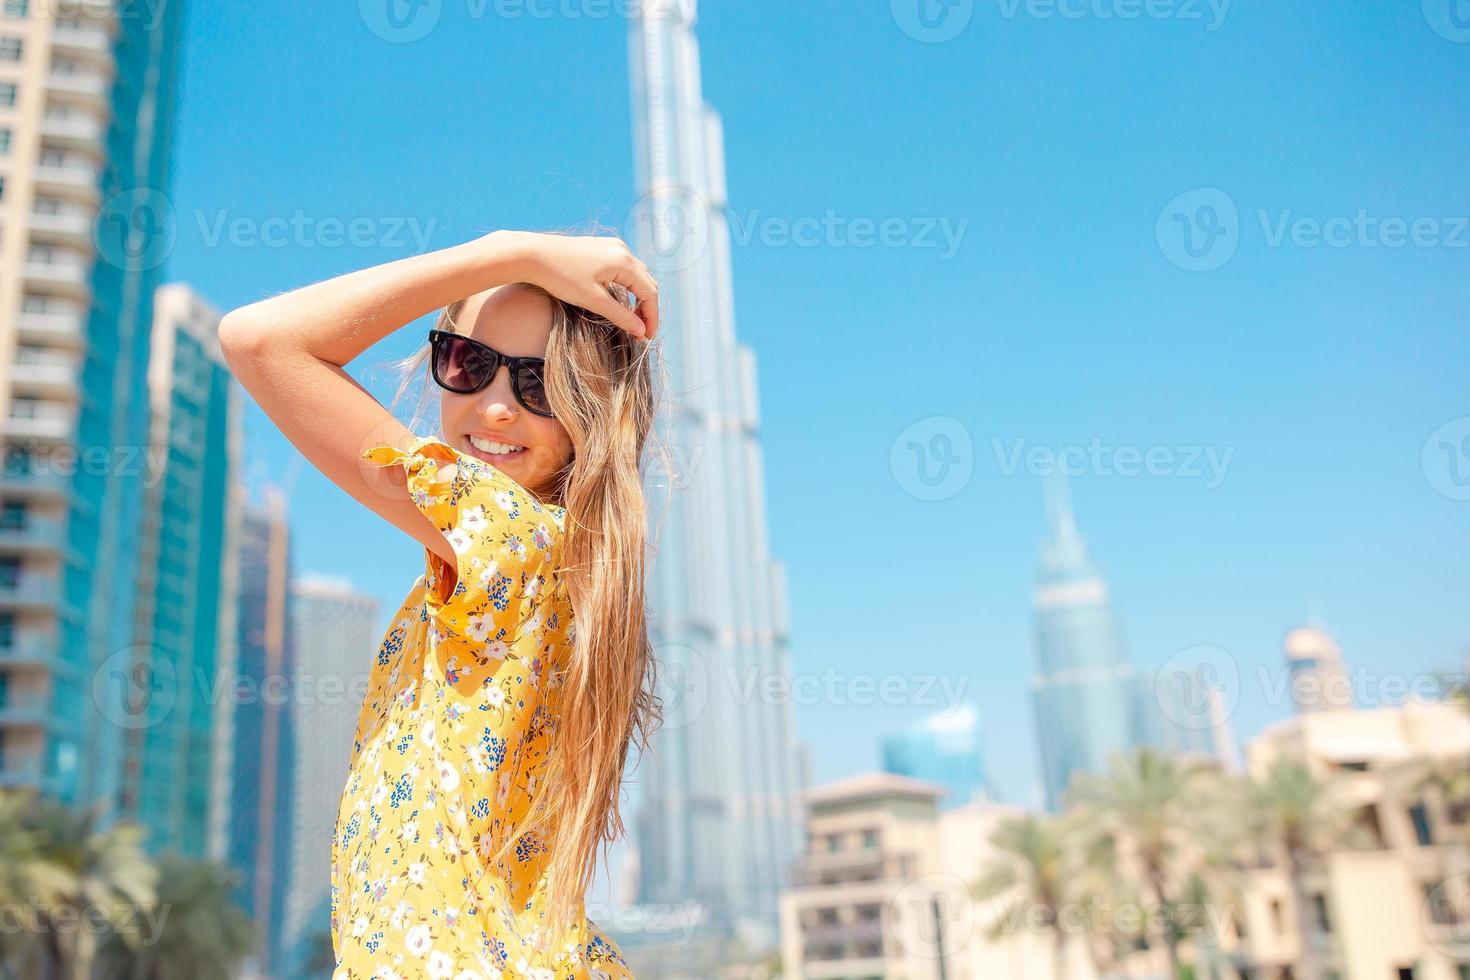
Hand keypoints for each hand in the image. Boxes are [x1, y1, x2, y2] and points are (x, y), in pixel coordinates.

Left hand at [497, 231, 659, 339]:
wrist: (532, 254)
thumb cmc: (561, 277)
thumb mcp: (592, 300)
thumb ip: (620, 316)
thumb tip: (641, 331)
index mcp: (624, 262)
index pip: (650, 293)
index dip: (651, 317)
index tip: (647, 337)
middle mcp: (623, 250)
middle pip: (647, 283)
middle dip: (647, 309)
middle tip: (641, 331)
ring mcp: (613, 246)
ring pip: (637, 275)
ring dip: (639, 298)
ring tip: (633, 319)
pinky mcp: (602, 248)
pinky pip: (624, 269)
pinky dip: (628, 287)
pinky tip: (620, 301)